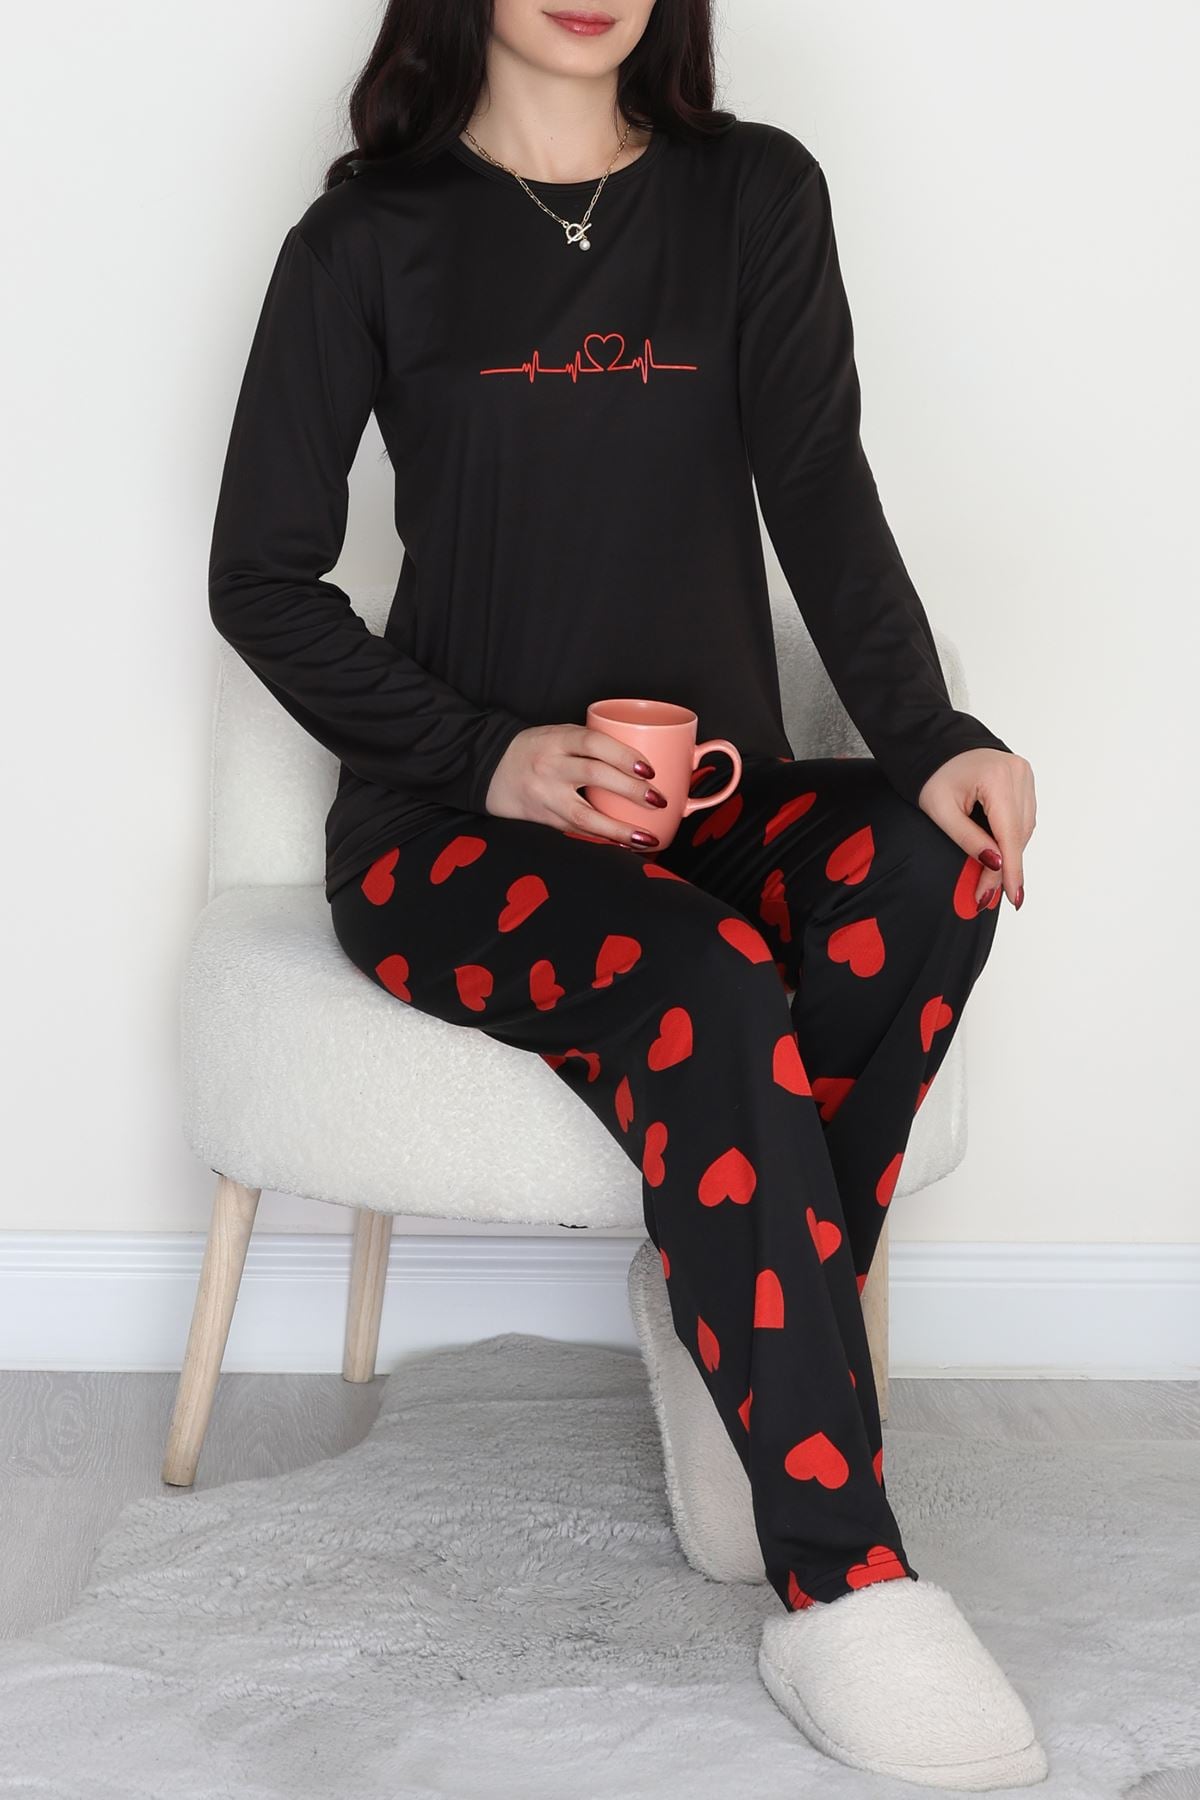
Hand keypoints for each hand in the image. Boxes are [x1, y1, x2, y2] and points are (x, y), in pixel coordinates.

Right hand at [484, 722, 669, 849]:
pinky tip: (625, 845)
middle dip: (630, 790)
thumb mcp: (561, 734)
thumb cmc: (538, 749)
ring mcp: (545, 796)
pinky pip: (577, 831)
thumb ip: (595, 744)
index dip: (623, 755)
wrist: (491, 769)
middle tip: (659, 800)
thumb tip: (647, 762)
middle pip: (594, 775)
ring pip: (584, 814)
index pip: (593, 743)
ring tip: (647, 838)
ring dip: (618, 829)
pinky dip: (603, 839)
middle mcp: (549, 766)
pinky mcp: (544, 819)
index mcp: (557, 740)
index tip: (649, 769)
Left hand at [917, 748, 1034, 908]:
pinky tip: (997, 854)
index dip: (1012, 870)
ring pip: (1023, 828)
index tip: (1013, 897)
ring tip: (990, 880)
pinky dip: (1010, 838)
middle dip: (1004, 868)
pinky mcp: (1023, 780)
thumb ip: (968, 839)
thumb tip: (996, 864)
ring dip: (1009, 855)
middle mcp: (1017, 774)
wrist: (934, 746)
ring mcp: (1024, 775)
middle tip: (985, 895)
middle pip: (1017, 834)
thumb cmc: (933, 775)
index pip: (1009, 834)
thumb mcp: (941, 811)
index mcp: (997, 778)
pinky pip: (1023, 817)